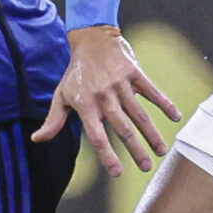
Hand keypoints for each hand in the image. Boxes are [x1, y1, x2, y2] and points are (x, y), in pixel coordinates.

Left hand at [34, 25, 180, 177]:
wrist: (91, 39)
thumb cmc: (76, 73)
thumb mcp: (61, 95)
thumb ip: (53, 120)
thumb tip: (37, 139)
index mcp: (85, 105)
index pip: (97, 136)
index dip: (107, 155)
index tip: (117, 172)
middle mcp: (104, 96)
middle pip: (122, 128)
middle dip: (135, 149)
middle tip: (146, 167)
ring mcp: (120, 84)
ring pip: (139, 114)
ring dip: (152, 133)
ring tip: (161, 151)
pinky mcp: (134, 73)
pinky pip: (152, 91)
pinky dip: (164, 103)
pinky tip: (175, 117)